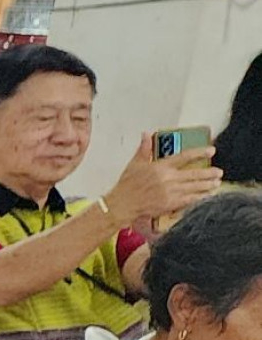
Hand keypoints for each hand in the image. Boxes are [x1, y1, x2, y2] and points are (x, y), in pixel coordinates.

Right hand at [108, 140, 223, 229]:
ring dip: (207, 185)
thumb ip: (143, 149)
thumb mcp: (134, 164)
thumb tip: (146, 134)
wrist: (122, 204)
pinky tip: (206, 196)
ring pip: (195, 187)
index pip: (184, 157)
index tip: (211, 150)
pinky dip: (200, 198)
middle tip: (219, 171)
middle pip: (194, 174)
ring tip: (216, 183)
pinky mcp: (170, 204)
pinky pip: (189, 200)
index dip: (199, 153)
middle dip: (209, 173)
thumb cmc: (126, 185)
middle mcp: (168, 178)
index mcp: (160, 167)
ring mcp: (170, 192)